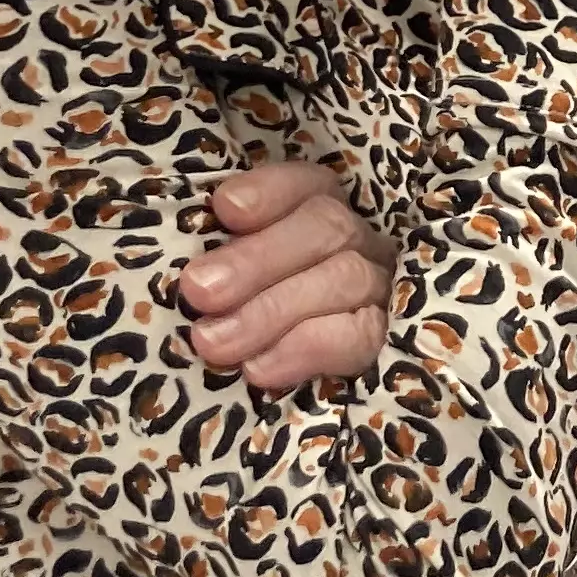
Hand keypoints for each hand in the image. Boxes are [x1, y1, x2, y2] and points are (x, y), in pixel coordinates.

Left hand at [179, 159, 390, 389]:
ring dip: (271, 313)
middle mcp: (355, 239)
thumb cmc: (230, 314)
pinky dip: (306, 349)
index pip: (305, 183)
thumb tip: (193, 268)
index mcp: (316, 209)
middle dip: (256, 261)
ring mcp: (377, 286)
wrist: (277, 393)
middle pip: (327, 228)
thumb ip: (215, 260)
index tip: (225, 208)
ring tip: (213, 343)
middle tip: (199, 291)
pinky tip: (259, 369)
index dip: (268, 192)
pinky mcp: (383, 337)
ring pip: (345, 278)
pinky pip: (360, 336)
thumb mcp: (221, 277)